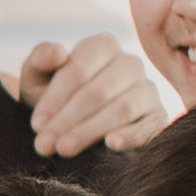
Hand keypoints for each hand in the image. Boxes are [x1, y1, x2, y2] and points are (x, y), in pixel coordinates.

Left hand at [12, 34, 168, 156]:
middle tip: (45, 145)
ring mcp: (148, 89)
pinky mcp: (159, 116)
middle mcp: (130, 63)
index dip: (54, 99)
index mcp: (101, 46)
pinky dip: (132, 135)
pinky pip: (151, 125)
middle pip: (98, 91)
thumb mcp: (37, 77)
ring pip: (122, 108)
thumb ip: (39, 60)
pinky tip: (111, 144)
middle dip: (67, 120)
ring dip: (90, 130)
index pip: (78, 70)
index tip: (36, 124)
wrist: (74, 122)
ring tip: (64, 149)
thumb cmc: (55, 96)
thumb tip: (57, 52)